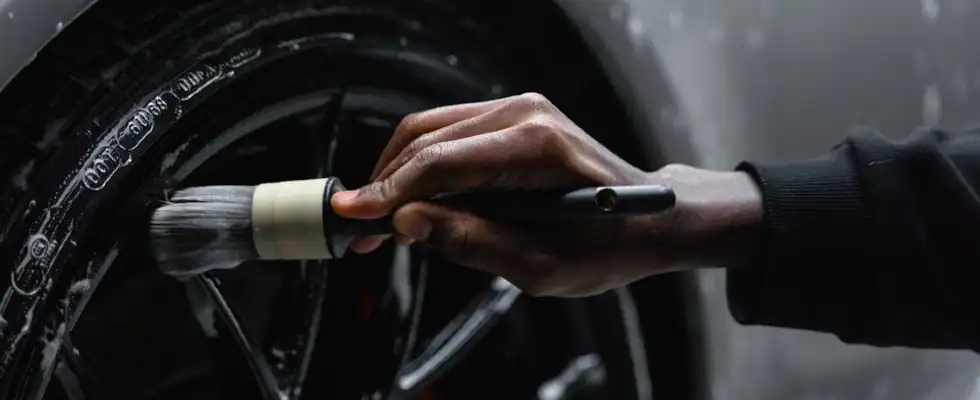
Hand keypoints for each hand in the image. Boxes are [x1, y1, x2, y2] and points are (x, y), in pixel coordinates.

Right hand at [331, 93, 762, 296]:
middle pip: (424, 137)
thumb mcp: (541, 266)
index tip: (352, 217)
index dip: (388, 191)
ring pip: (430, 130)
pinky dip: (422, 166)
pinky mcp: (514, 119)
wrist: (651, 219)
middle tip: (360, 230)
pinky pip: (450, 134)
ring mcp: (519, 110)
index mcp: (533, 146)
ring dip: (398, 174)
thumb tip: (406, 224)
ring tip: (380, 222)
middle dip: (384, 183)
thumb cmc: (608, 245)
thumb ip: (471, 242)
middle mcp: (523, 114)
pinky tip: (413, 202)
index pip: (438, 161)